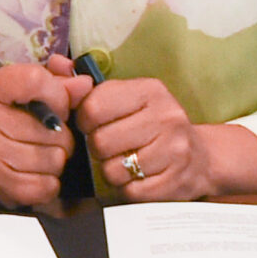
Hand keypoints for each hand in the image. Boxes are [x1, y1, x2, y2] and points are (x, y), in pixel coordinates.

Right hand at [0, 55, 91, 207]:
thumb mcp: (16, 93)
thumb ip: (53, 82)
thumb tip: (85, 84)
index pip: (35, 80)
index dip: (58, 95)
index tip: (56, 107)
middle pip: (54, 128)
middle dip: (60, 135)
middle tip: (45, 136)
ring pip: (55, 158)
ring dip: (56, 159)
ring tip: (39, 154)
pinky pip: (48, 185)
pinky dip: (49, 183)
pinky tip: (35, 174)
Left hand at [75, 77, 256, 200]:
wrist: (202, 158)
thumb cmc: (152, 124)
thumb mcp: (126, 98)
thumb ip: (87, 84)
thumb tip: (54, 64)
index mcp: (149, 90)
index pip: (93, 106)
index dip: (83, 121)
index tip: (91, 124)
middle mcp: (167, 116)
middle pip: (101, 142)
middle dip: (97, 149)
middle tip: (109, 147)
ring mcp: (175, 150)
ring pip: (113, 170)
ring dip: (112, 171)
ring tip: (124, 162)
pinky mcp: (177, 182)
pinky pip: (131, 193)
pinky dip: (128, 190)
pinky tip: (138, 178)